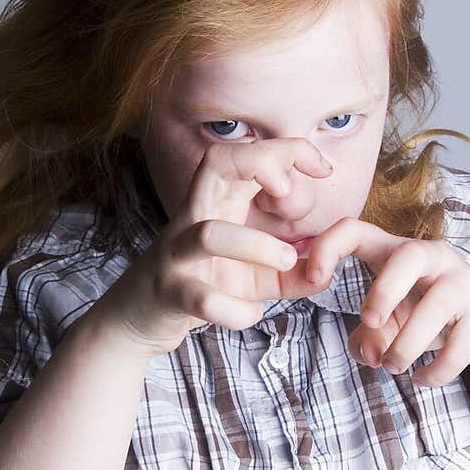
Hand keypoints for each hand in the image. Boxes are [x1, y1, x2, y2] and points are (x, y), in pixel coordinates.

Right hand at [100, 137, 334, 358]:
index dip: (287, 149)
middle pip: (216, 162)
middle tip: (290, 197)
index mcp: (216, 204)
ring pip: (210, 234)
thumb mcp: (258, 278)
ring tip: (284, 261)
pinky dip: (234, 309)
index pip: (245, 153)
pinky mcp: (168, 292)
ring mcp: (176, 254)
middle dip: (262, 165)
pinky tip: (251, 314)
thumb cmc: (203, 287)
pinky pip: (199, 297)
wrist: (139, 320)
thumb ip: (297, 272)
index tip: (323, 169)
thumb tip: (330, 270)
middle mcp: (193, 219)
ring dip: (255, 245)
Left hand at [303, 218, 469, 385]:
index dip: (328, 247)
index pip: (356, 229)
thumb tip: (369, 353)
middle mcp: (433, 257)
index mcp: (394, 251)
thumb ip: (367, 337)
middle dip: (384, 290)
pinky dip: (436, 369)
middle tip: (369, 321)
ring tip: (392, 366)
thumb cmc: (422, 315)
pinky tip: (421, 378)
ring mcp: (463, 281)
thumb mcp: (388, 324)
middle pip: (409, 254)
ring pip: (437, 306)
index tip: (313, 281)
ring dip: (407, 344)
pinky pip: (461, 343)